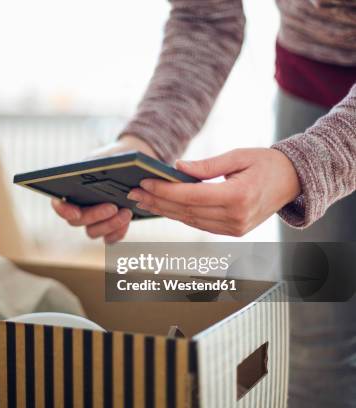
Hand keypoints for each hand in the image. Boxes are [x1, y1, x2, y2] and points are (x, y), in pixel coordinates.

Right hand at [51, 135, 158, 243]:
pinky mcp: (107, 229)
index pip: (58, 203)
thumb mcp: (106, 156)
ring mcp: (91, 221)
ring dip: (109, 224)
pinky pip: (109, 238)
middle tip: (113, 206)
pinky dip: (118, 232)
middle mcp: (77, 208)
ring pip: (93, 232)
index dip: (63, 210)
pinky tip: (128, 221)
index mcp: (70, 189)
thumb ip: (100, 162)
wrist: (130, 166)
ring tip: (127, 212)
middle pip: (77, 220)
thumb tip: (98, 169)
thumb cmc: (112, 158)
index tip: (75, 212)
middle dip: (95, 215)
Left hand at [127, 148, 300, 236]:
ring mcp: (234, 228)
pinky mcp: (232, 232)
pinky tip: (163, 206)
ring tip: (142, 199)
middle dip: (157, 201)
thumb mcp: (238, 156)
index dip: (165, 190)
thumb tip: (176, 167)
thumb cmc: (266, 163)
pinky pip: (199, 224)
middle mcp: (236, 217)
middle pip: (186, 210)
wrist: (294, 181)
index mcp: (239, 197)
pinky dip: (180, 215)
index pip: (191, 196)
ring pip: (190, 220)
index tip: (144, 183)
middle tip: (133, 192)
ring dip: (164, 209)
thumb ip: (206, 165)